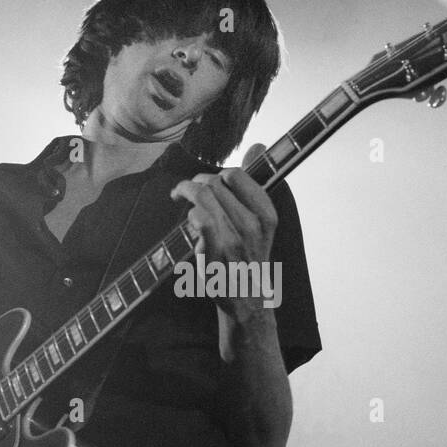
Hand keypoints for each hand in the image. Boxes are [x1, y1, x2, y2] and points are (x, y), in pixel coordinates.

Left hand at [170, 143, 276, 321]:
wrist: (248, 301)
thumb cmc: (249, 259)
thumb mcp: (261, 222)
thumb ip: (255, 185)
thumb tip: (258, 145)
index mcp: (267, 214)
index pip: (236, 176)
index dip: (217, 175)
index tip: (209, 182)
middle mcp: (254, 226)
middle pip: (215, 183)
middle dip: (197, 182)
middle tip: (188, 192)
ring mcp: (235, 240)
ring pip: (204, 196)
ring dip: (186, 191)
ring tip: (179, 196)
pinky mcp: (216, 254)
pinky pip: (200, 219)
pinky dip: (190, 213)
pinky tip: (188, 218)